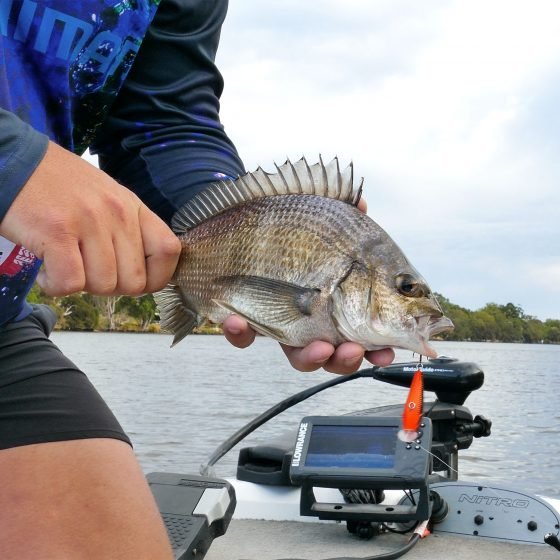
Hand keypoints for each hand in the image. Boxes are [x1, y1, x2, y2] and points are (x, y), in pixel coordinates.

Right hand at [0, 141, 180, 295]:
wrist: (14, 161)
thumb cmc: (60, 186)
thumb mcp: (107, 198)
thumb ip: (129, 231)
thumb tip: (143, 276)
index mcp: (133, 206)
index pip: (169, 251)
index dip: (156, 278)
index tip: (135, 282)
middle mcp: (117, 212)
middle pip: (134, 281)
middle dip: (110, 287)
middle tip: (87, 270)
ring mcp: (89, 220)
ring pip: (103, 285)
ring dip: (81, 286)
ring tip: (64, 264)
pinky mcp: (57, 231)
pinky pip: (70, 283)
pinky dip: (56, 286)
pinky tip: (47, 271)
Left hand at [221, 194, 394, 373]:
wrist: (244, 222)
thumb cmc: (293, 226)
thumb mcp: (323, 219)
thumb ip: (344, 218)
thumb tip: (359, 205)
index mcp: (339, 302)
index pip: (363, 333)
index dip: (376, 349)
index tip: (387, 353)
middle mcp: (312, 318)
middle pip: (334, 352)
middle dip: (345, 358)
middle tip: (351, 350)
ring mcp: (281, 322)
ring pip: (297, 355)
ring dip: (310, 357)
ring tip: (317, 349)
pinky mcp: (245, 318)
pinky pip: (242, 335)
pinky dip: (239, 333)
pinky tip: (236, 321)